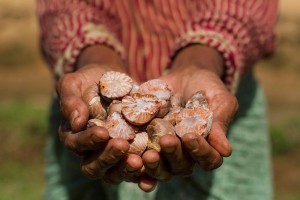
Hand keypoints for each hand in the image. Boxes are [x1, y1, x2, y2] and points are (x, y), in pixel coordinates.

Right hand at [56, 45, 156, 190]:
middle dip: (108, 157)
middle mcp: (91, 151)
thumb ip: (70, 101)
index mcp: (74, 136)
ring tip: (140, 160)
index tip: (103, 132)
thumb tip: (76, 124)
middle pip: (94, 166)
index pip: (76, 144)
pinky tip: (151, 171)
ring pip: (114, 173)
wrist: (113, 78)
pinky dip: (143, 174)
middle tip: (122, 145)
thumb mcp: (73, 83)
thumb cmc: (89, 80)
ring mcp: (111, 155)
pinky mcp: (131, 154)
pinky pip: (135, 170)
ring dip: (125, 169)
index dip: (88, 141)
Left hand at [142, 45, 238, 179]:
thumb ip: (220, 123)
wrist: (184, 75)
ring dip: (154, 165)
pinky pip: (141, 157)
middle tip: (166, 141)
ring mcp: (165, 150)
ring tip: (147, 154)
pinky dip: (136, 163)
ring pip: (161, 168)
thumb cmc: (207, 87)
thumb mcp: (219, 100)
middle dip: (173, 155)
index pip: (208, 159)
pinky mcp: (146, 142)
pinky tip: (129, 158)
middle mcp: (186, 154)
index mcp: (206, 147)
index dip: (200, 152)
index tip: (189, 136)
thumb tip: (226, 152)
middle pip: (182, 166)